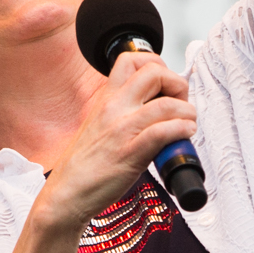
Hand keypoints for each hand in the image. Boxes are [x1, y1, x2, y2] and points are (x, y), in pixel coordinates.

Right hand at [37, 49, 194, 231]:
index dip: (158, 65)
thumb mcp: (100, 125)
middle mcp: (114, 108)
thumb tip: (157, 109)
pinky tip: (184, 136)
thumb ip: (124, 112)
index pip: (131, 59)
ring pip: (166, 104)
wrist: (66, 193)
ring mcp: (121, 130)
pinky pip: (162, 132)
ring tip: (188, 125)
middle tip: (181, 105)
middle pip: (154, 72)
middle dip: (178, 84)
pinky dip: (181, 131)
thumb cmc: (85, 165)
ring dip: (187, 113)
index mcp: (107, 99)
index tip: (166, 85)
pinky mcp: (130, 153)